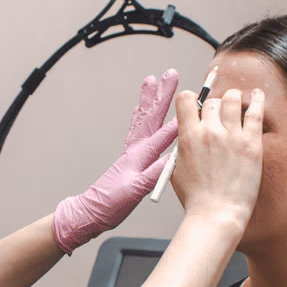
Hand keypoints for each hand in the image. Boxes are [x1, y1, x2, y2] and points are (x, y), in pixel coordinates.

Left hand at [52, 70, 180, 253]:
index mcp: (139, 155)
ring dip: (150, 100)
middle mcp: (135, 149)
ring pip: (143, 118)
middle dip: (162, 95)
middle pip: (151, 116)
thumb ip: (153, 173)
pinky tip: (142, 111)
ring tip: (153, 82)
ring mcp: (132, 151)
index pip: (163, 133)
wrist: (92, 212)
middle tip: (169, 74)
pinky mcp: (130, 157)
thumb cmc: (110, 203)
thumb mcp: (135, 191)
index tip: (194, 103)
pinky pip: (137, 129)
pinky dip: (142, 116)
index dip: (180, 119)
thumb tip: (172, 158)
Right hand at [169, 87, 262, 225]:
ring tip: (238, 103)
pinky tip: (259, 94)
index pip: (186, 99)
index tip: (198, 106)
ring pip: (233, 99)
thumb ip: (183, 148)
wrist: (216, 215)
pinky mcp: (251, 143)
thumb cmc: (197, 198)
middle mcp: (209, 131)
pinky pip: (256, 112)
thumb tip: (188, 133)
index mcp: (188, 136)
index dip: (191, 99)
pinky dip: (258, 99)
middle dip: (215, 105)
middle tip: (221, 115)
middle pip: (212, 100)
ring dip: (235, 98)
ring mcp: (232, 136)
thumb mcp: (177, 170)